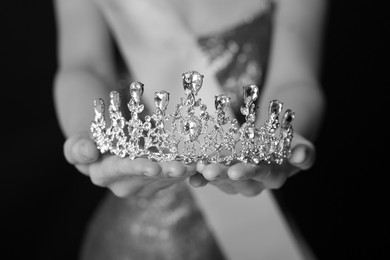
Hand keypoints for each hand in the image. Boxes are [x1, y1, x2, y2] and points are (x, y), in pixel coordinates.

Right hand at [63, 131, 196, 197]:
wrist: (104, 141)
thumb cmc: (90, 137)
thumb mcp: (78, 139)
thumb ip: (77, 147)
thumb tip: (88, 153)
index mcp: (103, 175)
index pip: (121, 171)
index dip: (137, 169)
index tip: (153, 167)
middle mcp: (124, 184)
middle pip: (148, 178)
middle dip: (167, 173)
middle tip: (186, 167)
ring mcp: (142, 184)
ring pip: (165, 178)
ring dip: (182, 171)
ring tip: (199, 164)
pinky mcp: (156, 179)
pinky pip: (172, 175)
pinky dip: (186, 169)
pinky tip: (199, 163)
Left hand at [189, 132, 314, 196]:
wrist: (273, 141)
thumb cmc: (287, 142)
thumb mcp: (299, 143)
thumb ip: (304, 151)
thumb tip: (302, 155)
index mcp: (273, 175)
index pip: (261, 175)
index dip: (249, 173)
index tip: (235, 171)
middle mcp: (252, 182)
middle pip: (236, 182)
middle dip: (221, 176)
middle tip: (207, 171)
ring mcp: (235, 181)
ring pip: (219, 181)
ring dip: (205, 175)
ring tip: (192, 168)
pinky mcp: (221, 174)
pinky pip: (207, 177)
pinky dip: (196, 176)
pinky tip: (184, 173)